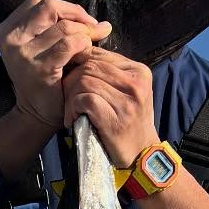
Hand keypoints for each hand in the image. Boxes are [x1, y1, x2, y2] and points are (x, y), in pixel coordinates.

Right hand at [0, 0, 111, 132]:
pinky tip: (84, 59)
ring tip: (86, 51)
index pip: (39, 1)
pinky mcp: (40, 68)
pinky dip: (84, 48)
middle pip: (50, 7)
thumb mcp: (43, 47)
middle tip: (94, 31)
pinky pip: (70, 44)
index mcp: (6, 30)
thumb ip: (58, 27)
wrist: (37, 116)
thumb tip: (101, 21)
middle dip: (77, 17)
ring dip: (83, 36)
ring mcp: (23, 54)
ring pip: (64, 26)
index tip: (82, 23)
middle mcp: (10, 39)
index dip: (66, 8)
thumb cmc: (45, 80)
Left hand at [61, 50, 159, 171]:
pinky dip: (72, 108)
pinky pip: (84, 100)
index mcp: (139, 71)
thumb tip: (80, 55)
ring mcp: (127, 102)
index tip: (72, 80)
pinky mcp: (115, 118)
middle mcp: (135, 83)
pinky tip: (72, 118)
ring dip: (70, 96)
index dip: (79, 63)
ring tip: (70, 110)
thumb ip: (111, 73)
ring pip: (85, 81)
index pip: (99, 54)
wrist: (142, 154)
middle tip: (66, 96)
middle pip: (89, 66)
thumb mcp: (128, 92)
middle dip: (71, 79)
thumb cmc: (129, 122)